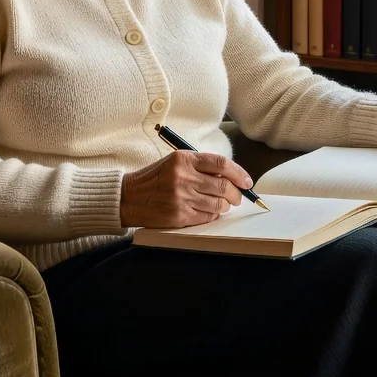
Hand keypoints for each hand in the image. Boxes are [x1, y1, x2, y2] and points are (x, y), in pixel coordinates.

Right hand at [120, 152, 253, 228]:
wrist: (130, 197)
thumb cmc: (155, 178)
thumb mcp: (175, 163)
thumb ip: (200, 166)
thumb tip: (231, 176)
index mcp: (184, 159)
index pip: (221, 163)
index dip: (239, 173)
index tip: (247, 181)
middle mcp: (183, 177)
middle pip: (223, 185)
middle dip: (236, 194)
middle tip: (238, 197)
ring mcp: (181, 197)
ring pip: (218, 204)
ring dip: (225, 206)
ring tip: (222, 205)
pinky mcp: (179, 215)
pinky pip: (207, 217)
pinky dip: (212, 216)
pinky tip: (208, 212)